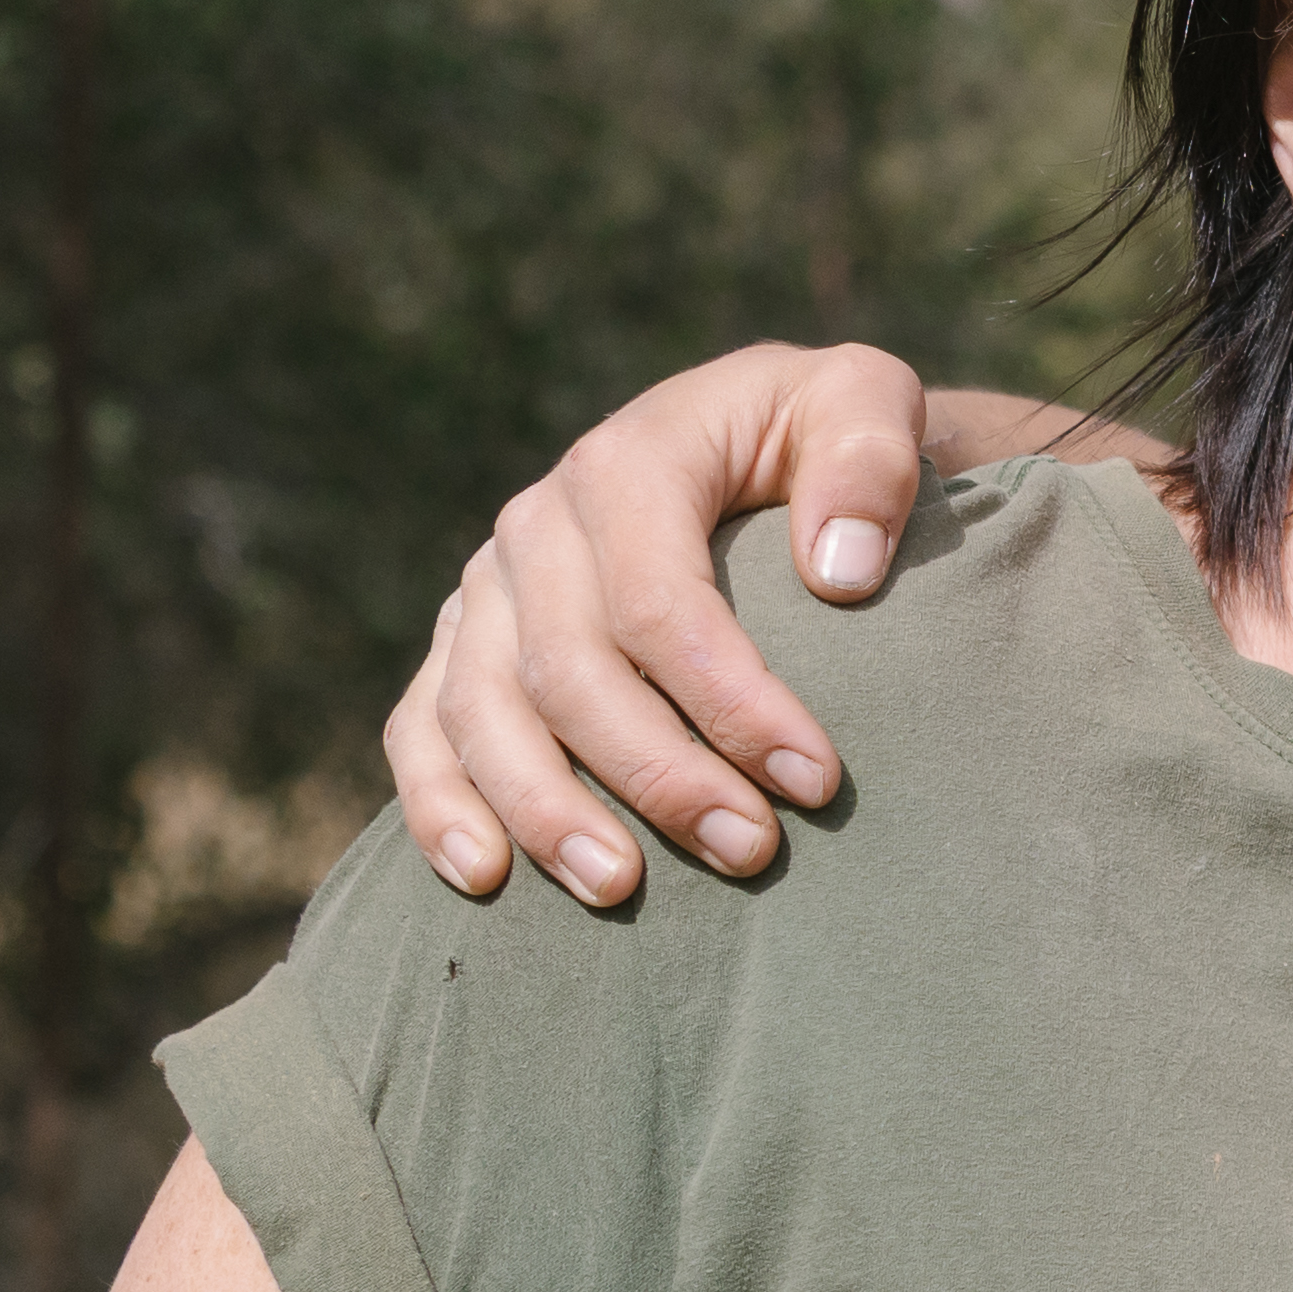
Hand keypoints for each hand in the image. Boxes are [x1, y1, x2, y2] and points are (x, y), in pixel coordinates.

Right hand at [385, 343, 938, 906]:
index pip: (659, 600)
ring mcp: (488, 590)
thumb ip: (871, 456)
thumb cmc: (822, 439)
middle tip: (750, 852)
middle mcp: (536, 526)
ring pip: (482, 712)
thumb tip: (840, 571)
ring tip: (619, 888)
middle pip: (569, 670)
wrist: (764, 444)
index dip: (731, 700)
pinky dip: (439, 804)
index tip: (814, 781)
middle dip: (657, 774)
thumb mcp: (868, 403)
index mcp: (625, 464)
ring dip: (544, 810)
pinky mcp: (464, 644)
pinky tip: (485, 877)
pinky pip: (421, 728)